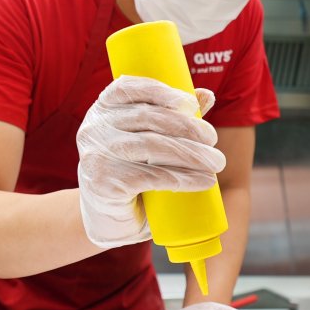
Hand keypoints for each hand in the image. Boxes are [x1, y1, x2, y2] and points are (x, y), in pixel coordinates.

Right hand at [76, 75, 223, 247]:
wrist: (107, 220)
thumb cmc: (130, 173)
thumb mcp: (147, 141)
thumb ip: (172, 117)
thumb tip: (206, 95)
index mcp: (103, 108)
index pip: (129, 88)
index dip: (161, 92)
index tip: (190, 104)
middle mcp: (94, 128)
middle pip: (147, 118)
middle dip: (186, 127)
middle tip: (213, 139)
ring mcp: (96, 155)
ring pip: (152, 146)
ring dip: (191, 153)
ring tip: (216, 162)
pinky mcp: (104, 184)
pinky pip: (151, 177)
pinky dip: (183, 178)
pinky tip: (204, 181)